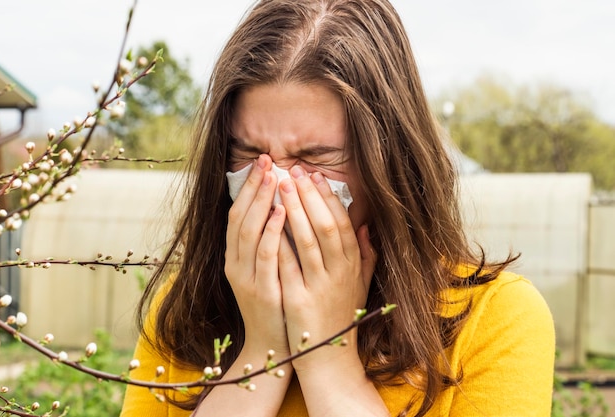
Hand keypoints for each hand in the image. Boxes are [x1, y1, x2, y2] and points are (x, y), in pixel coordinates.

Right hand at [224, 154, 289, 355]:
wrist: (273, 346)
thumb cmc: (278, 303)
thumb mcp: (270, 270)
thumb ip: (272, 241)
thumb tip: (283, 207)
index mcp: (237, 257)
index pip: (240, 214)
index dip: (250, 188)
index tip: (263, 163)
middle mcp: (235, 263)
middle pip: (241, 217)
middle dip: (254, 187)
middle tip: (266, 160)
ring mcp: (246, 277)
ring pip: (249, 231)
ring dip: (261, 202)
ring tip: (274, 177)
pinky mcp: (261, 290)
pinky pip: (265, 255)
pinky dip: (271, 231)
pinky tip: (280, 211)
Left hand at [278, 165, 376, 368]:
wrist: (328, 358)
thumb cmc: (340, 316)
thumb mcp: (359, 285)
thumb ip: (365, 255)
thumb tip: (365, 227)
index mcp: (352, 266)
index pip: (342, 223)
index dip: (328, 198)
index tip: (315, 176)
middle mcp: (339, 273)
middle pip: (326, 226)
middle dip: (309, 196)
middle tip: (293, 171)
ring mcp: (318, 286)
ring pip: (307, 240)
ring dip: (293, 209)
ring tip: (280, 185)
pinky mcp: (297, 299)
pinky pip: (287, 264)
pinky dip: (278, 239)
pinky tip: (267, 219)